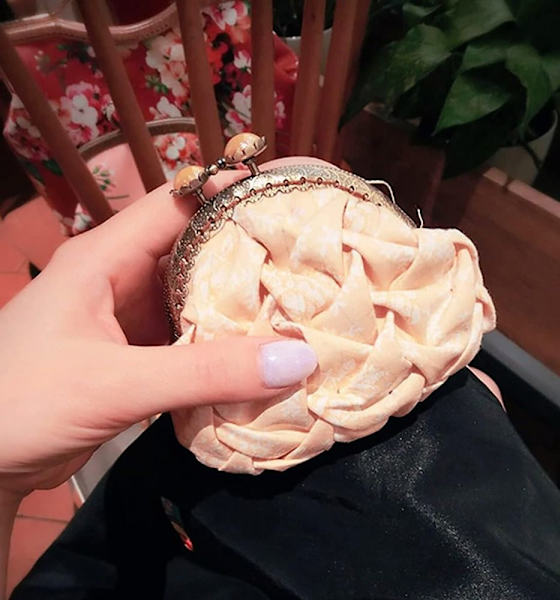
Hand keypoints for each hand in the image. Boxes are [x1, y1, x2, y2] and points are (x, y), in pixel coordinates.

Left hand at [0, 159, 318, 497]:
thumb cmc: (19, 404)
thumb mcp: (114, 385)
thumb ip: (203, 374)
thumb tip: (297, 359)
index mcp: (104, 257)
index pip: (176, 203)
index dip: (230, 191)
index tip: (288, 197)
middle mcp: (118, 277)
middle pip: (193, 247)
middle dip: (247, 249)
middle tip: (306, 256)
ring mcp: (125, 317)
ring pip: (192, 295)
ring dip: (237, 301)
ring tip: (295, 301)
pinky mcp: (131, 354)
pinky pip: (186, 336)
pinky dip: (219, 342)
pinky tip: (255, 351)